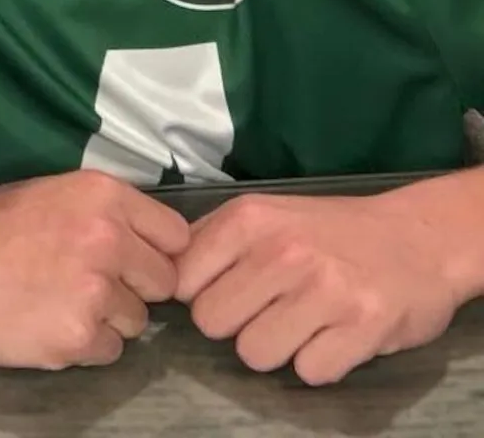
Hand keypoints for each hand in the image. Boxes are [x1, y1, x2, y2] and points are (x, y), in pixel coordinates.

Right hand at [0, 170, 190, 368]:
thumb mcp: (49, 194)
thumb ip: (102, 217)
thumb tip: (145, 249)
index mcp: (102, 196)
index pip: (176, 236)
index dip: (154, 252)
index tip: (129, 259)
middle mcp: (108, 240)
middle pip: (163, 284)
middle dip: (132, 288)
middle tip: (84, 283)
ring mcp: (94, 292)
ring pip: (135, 322)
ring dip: (105, 319)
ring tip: (54, 301)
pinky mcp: (75, 337)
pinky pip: (107, 352)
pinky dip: (81, 344)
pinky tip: (43, 323)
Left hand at [177, 187, 466, 383]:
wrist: (417, 237)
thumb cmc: (330, 229)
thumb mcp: (265, 212)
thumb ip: (214, 238)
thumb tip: (165, 268)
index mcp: (248, 220)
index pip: (183, 280)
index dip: (198, 295)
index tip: (222, 294)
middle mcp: (281, 252)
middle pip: (212, 322)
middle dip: (233, 325)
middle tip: (265, 311)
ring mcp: (324, 291)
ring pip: (254, 353)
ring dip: (275, 348)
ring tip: (300, 323)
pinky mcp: (363, 329)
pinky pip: (309, 372)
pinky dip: (318, 362)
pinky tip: (332, 336)